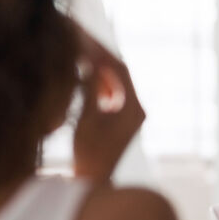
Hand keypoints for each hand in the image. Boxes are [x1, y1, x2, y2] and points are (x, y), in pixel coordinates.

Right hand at [73, 27, 144, 180]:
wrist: (95, 180)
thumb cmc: (89, 154)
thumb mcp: (87, 120)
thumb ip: (89, 91)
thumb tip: (90, 64)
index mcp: (134, 108)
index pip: (120, 70)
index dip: (101, 52)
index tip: (84, 39)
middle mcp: (138, 108)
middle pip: (120, 73)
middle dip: (101, 56)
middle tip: (82, 39)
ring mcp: (132, 113)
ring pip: (117, 80)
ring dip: (100, 67)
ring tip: (81, 52)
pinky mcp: (124, 117)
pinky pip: (114, 91)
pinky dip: (100, 81)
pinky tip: (84, 73)